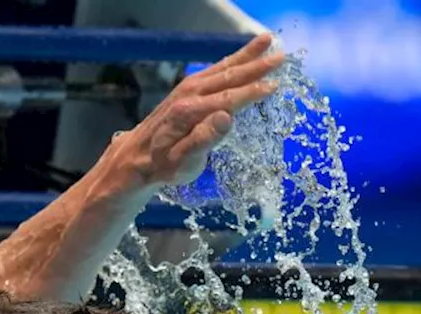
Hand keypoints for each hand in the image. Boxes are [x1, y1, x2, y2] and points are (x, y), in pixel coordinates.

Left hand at [110, 33, 283, 188]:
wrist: (138, 156)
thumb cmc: (164, 165)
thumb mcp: (184, 161)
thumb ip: (204, 139)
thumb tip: (226, 117)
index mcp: (190, 112)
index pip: (229, 98)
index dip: (253, 91)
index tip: (275, 85)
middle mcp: (189, 93)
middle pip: (229, 76)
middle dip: (257, 65)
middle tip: (282, 56)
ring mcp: (187, 88)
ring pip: (223, 67)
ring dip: (247, 54)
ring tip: (267, 40)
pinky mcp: (187, 88)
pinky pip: (215, 69)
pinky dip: (232, 59)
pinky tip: (243, 55)